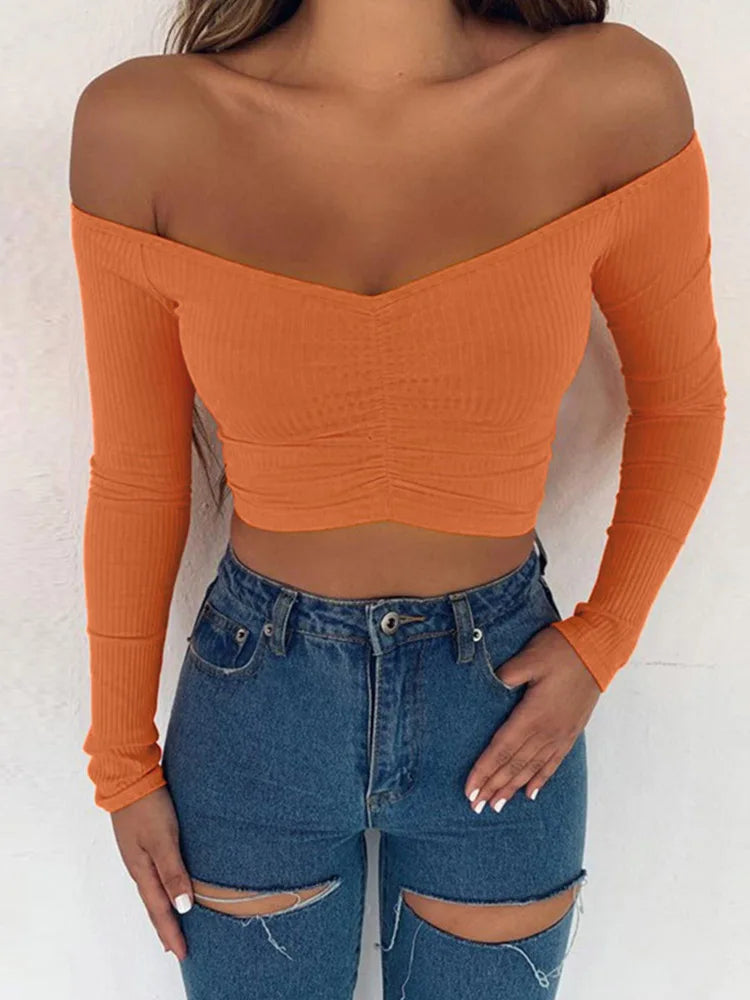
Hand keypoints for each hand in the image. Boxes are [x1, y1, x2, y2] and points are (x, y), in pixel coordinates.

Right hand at [110, 784, 192, 960]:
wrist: (128, 775)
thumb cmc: (147, 806)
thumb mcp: (163, 839)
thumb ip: (173, 872)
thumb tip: (183, 908)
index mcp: (142, 870)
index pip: (159, 909)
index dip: (170, 932)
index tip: (181, 954)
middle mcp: (138, 865)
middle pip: (154, 903)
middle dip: (165, 927)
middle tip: (176, 948)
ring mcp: (139, 853)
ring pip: (153, 888)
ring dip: (164, 908)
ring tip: (173, 924)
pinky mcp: (143, 839)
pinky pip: (154, 872)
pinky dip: (162, 887)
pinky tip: (168, 885)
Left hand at [464, 624, 600, 812]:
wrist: (598, 651)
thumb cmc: (561, 651)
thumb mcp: (530, 657)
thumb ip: (508, 674)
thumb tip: (491, 685)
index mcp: (533, 715)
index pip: (502, 749)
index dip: (484, 770)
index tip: (469, 789)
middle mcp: (547, 731)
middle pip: (514, 765)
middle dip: (493, 786)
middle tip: (476, 806)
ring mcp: (561, 734)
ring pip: (532, 769)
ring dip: (512, 788)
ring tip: (497, 805)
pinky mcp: (571, 732)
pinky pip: (553, 763)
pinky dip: (540, 780)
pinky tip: (530, 793)